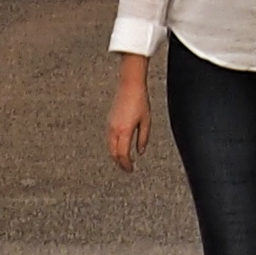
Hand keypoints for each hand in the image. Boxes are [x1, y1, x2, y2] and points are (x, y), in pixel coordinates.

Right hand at [107, 55, 151, 169]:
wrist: (129, 85)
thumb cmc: (140, 100)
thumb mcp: (146, 121)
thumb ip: (143, 139)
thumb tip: (140, 152)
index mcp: (124, 131)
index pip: (123, 155)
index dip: (126, 165)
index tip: (131, 169)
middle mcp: (114, 129)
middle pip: (113, 153)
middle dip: (120, 163)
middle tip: (127, 168)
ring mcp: (110, 124)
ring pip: (110, 146)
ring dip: (116, 155)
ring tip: (124, 159)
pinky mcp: (109, 120)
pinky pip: (109, 138)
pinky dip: (113, 146)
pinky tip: (120, 147)